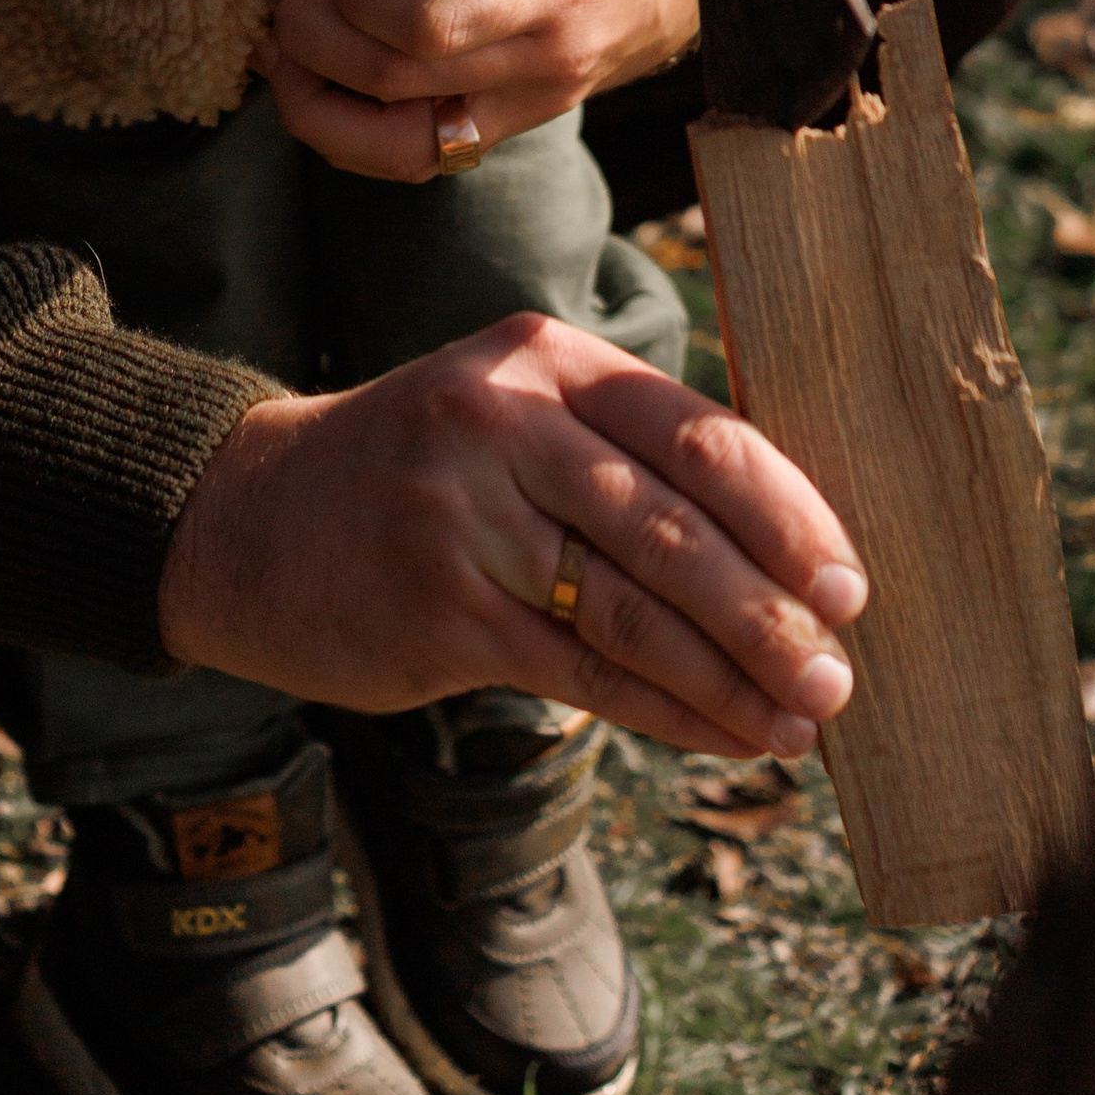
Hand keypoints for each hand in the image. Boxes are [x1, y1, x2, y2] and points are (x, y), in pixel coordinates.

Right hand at [156, 313, 865, 758]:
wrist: (246, 517)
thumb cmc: (416, 471)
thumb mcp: (510, 412)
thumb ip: (623, 454)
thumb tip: (783, 541)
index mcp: (543, 359)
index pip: (697, 434)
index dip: (788, 514)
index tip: (848, 581)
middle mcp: (504, 422)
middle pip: (675, 525)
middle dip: (772, 609)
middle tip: (839, 671)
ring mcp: (465, 516)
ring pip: (632, 608)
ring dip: (730, 676)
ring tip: (799, 720)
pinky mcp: (438, 609)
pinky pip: (579, 672)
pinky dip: (663, 711)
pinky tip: (718, 735)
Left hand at [266, 0, 696, 181]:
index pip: (423, 27)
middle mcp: (544, 58)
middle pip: (390, 83)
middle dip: (311, 31)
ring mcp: (537, 99)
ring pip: (395, 150)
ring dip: (317, 104)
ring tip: (288, 43)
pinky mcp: (527, 116)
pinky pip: (424, 152)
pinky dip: (358, 125)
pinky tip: (330, 73)